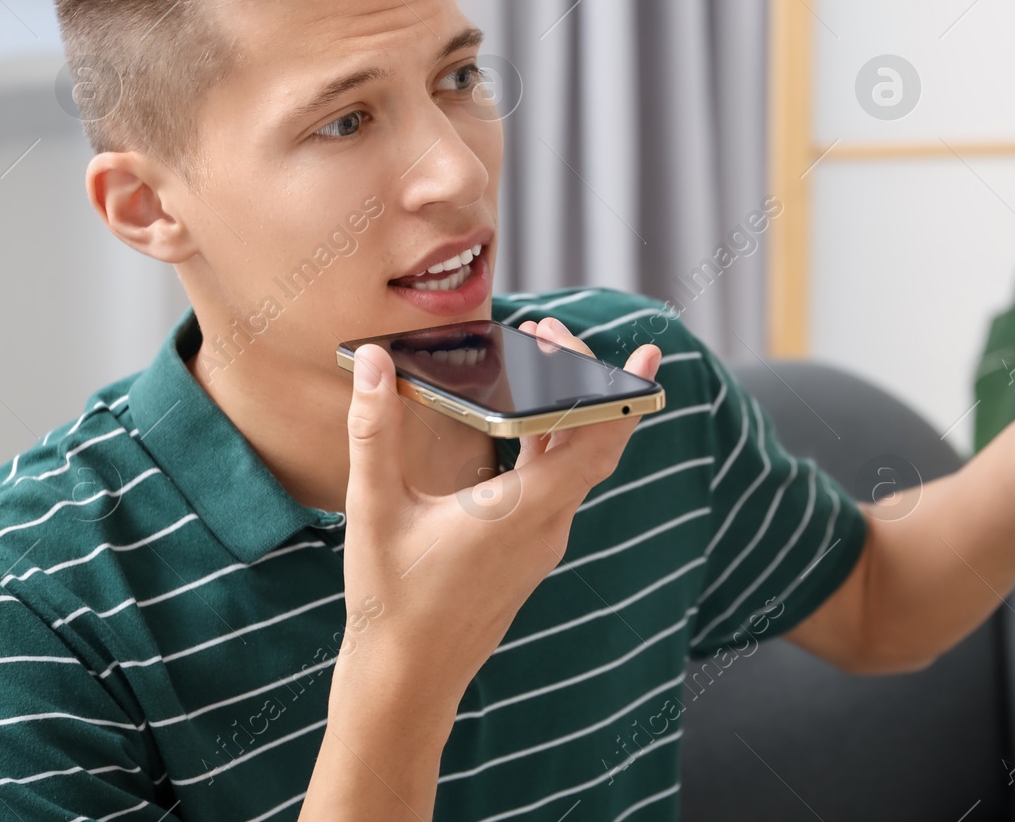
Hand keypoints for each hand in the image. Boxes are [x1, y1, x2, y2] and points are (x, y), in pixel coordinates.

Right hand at [337, 316, 661, 698]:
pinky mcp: (529, 553)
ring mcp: (542, 542)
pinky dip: (549, 445)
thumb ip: (374, 429)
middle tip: (553, 332)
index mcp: (524, 510)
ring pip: (576, 466)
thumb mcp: (374, 507)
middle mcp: (548, 525)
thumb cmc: (391, 600)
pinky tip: (519, 424)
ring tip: (537, 363)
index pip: (598, 441)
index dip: (624, 394)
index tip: (643, 353)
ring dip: (565, 413)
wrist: (406, 681)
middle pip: (594, 443)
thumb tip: (371, 362)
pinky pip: (556, 487)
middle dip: (586, 382)